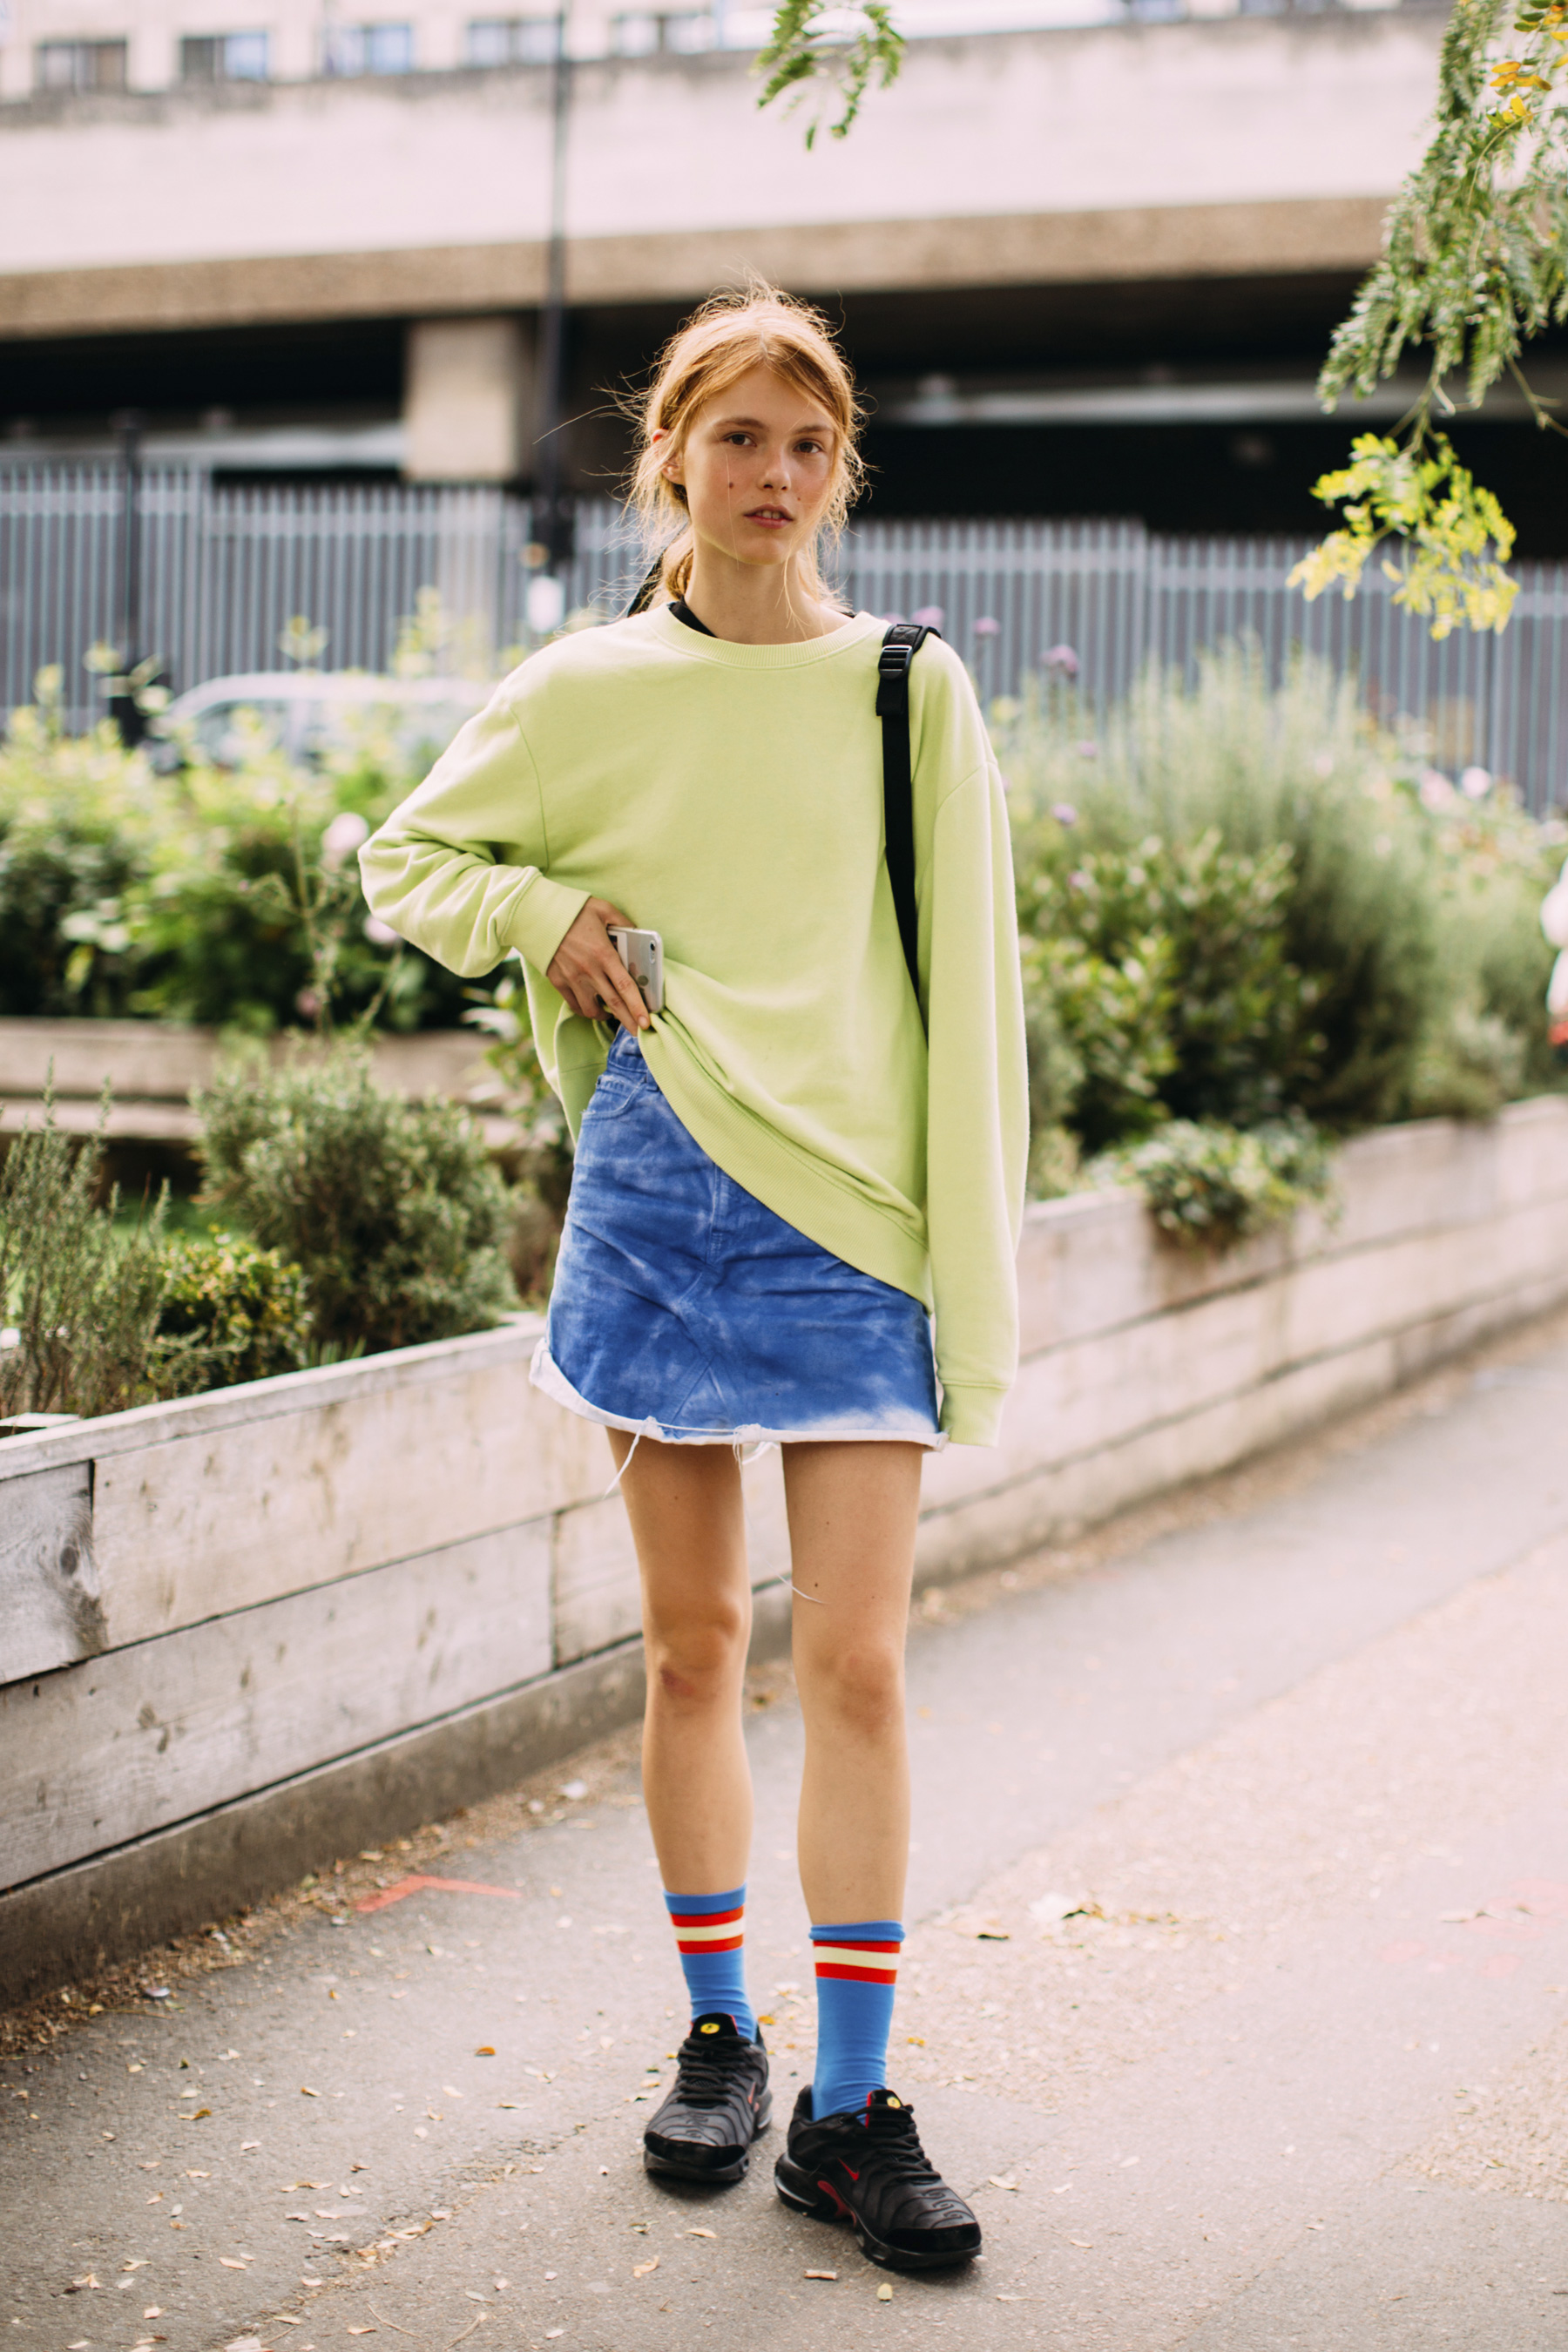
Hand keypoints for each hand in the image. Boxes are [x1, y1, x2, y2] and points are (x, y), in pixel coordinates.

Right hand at [546, 896, 650, 1031]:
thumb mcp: (603, 909)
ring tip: (613, 1015)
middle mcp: (589, 970)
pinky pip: (574, 1004)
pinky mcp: (558, 981)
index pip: (625, 986)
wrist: (536, 914)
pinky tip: (592, 1006)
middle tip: (638, 1033)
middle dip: (628, 1022)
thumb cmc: (572, 910)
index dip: (637, 1007)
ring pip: (591, 1009)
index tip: (647, 1022)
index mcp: (603, 954)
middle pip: (613, 1004)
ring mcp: (572, 978)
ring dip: (605, 1016)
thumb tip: (637, 933)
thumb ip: (623, 922)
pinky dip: (585, 1009)